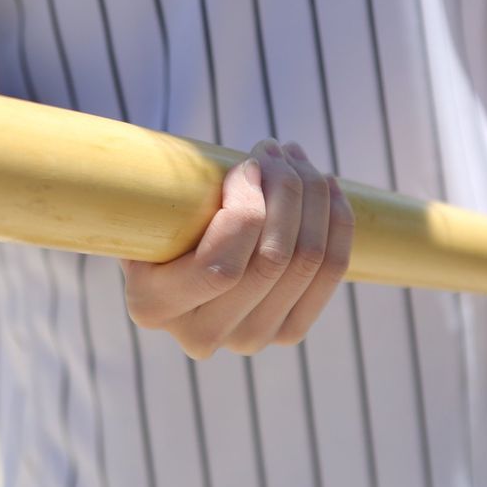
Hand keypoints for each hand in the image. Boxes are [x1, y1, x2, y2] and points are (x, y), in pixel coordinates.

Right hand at [121, 139, 353, 358]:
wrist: (175, 258)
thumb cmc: (158, 216)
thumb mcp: (150, 203)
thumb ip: (174, 191)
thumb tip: (250, 163)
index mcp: (152, 306)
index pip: (221, 268)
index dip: (247, 208)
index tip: (248, 163)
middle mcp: (201, 335)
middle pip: (272, 261)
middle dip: (285, 189)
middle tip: (277, 148)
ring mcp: (248, 338)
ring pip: (306, 262)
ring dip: (312, 197)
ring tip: (297, 157)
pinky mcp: (287, 331)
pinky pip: (329, 274)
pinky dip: (337, 224)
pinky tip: (328, 188)